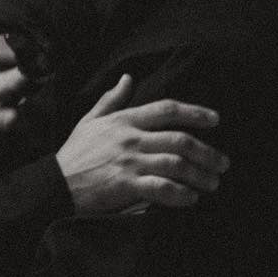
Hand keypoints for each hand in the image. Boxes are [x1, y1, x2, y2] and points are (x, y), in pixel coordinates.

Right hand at [55, 74, 228, 216]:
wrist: (54, 184)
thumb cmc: (74, 153)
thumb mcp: (90, 121)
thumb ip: (112, 100)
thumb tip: (128, 78)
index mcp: (125, 120)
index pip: (167, 110)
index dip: (195, 112)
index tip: (215, 120)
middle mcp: (131, 139)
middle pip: (180, 140)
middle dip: (207, 152)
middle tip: (222, 163)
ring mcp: (129, 162)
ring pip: (176, 165)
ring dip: (200, 175)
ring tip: (213, 183)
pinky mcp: (126, 185)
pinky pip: (162, 188)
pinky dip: (181, 194)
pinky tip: (191, 198)